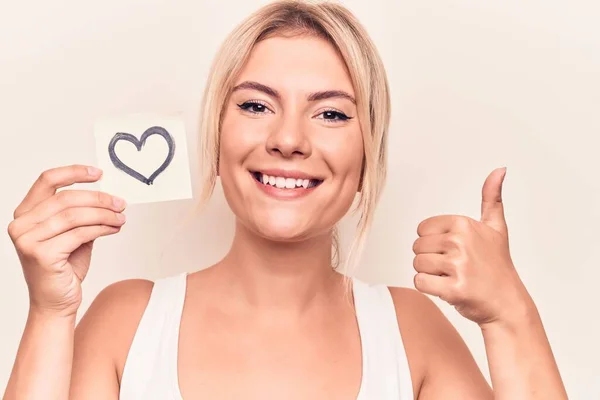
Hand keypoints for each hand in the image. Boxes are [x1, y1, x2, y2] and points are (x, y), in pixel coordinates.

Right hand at [7, 165, 126, 316]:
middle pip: (66, 198)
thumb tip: (109, 198)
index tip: (98, 173)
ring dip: (103, 214)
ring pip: (74, 215)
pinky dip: (102, 228)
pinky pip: (79, 233)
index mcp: (25, 214)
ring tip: (121, 217)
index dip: (74, 172)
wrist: (56, 303)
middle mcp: (21, 224)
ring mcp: (28, 240)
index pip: (47, 181)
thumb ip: (82, 214)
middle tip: (120, 203)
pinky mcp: (41, 254)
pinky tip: (114, 229)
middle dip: (98, 199)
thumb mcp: (73, 234)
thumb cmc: (64, 268)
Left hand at [411, 167, 532, 326]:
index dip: (433, 243)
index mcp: (464, 224)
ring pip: (417, 265)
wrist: (508, 304)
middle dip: (430, 260)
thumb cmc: (497, 266)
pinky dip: (429, 289)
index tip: (454, 251)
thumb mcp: (496, 228)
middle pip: (417, 248)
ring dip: (430, 275)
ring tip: (452, 277)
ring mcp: (458, 266)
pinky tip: (448, 289)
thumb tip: (500, 169)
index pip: (422, 230)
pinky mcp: (454, 289)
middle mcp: (461, 242)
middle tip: (454, 268)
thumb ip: (492, 198)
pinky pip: (420, 283)